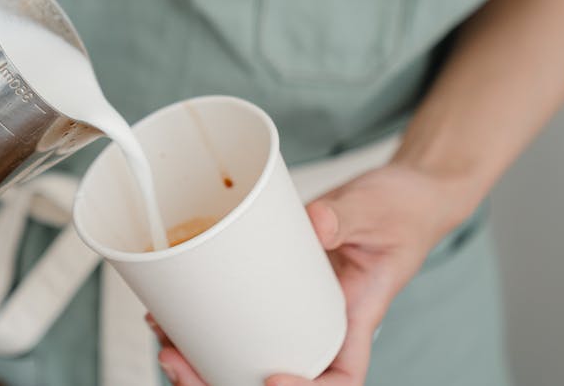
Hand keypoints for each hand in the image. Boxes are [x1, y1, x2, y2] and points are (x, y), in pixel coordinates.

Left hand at [153, 163, 473, 385]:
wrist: (399, 195)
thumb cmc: (399, 210)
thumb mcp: (376, 209)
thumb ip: (344, 215)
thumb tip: (317, 223)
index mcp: (356, 317)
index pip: (340, 378)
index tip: (272, 378)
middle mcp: (321, 322)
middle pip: (277, 376)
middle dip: (224, 381)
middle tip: (179, 362)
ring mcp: (294, 307)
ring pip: (249, 354)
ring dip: (204, 359)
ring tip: (164, 341)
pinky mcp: (272, 287)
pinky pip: (238, 316)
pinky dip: (202, 322)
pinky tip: (170, 315)